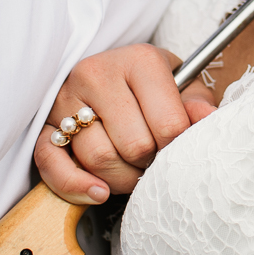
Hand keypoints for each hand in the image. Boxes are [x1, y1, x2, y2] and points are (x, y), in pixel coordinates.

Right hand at [34, 44, 217, 202]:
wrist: (108, 69)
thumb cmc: (149, 83)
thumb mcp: (181, 83)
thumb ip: (197, 103)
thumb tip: (208, 119)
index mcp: (140, 61)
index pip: (169, 125)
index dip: (178, 150)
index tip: (178, 150)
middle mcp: (98, 74)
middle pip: (134, 146)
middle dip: (149, 165)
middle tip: (154, 160)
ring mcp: (67, 98)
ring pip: (98, 159)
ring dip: (120, 179)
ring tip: (131, 168)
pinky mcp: (45, 123)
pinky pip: (52, 163)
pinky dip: (75, 186)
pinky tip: (98, 193)